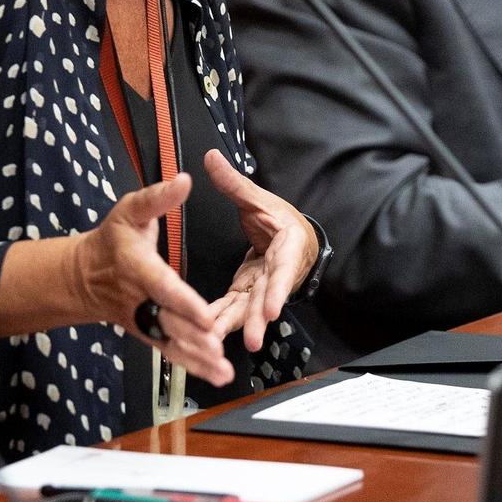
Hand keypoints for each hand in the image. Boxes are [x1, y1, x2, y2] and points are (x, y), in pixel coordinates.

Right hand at [71, 173, 231, 385]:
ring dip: (196, 358)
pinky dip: (193, 365)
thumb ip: (158, 198)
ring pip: (171, 342)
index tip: (205, 315)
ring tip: (222, 369)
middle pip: (168, 321)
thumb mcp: (131, 210)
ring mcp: (144, 320)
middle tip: (217, 347)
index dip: (183, 302)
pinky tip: (216, 375)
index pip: (163, 286)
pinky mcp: (148, 333)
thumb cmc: (112, 239)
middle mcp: (141, 299)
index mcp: (138, 267)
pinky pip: (171, 352)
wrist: (84, 276)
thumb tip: (185, 179)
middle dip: (192, 336)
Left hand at [202, 149, 317, 352]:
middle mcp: (278, 272)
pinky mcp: (250, 293)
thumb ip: (234, 183)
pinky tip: (209, 334)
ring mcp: (264, 286)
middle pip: (268, 298)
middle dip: (259, 320)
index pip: (284, 271)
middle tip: (252, 340)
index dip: (278, 291)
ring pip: (251, 309)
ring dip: (239, 328)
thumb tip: (210, 157)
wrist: (292, 236)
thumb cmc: (280, 219)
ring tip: (224, 345)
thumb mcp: (258, 199)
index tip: (272, 309)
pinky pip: (236, 308)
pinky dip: (223, 320)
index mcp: (288, 247)